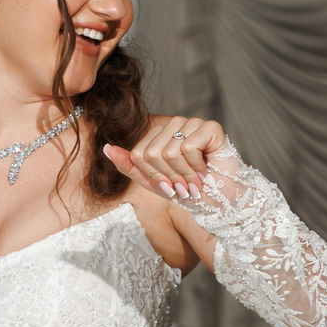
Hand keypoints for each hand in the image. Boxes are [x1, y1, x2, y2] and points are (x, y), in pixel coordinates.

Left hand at [101, 116, 227, 199]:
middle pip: (152, 153)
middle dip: (169, 177)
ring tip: (196, 179)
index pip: (139, 154)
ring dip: (183, 174)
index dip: (154, 176)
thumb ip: (129, 165)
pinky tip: (206, 170)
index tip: (171, 185)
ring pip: (169, 151)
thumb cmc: (189, 191)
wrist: (221, 203)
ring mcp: (194, 123)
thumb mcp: (153, 182)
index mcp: (161, 134)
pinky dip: (196, 167)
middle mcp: (176, 124)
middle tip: (185, 184)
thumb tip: (105, 147)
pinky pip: (187, 148)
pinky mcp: (210, 127)